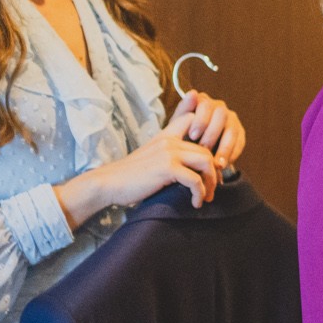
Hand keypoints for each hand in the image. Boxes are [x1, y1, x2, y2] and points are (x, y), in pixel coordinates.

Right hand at [55, 123, 219, 223]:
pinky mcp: (167, 168)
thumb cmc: (129, 177)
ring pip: (206, 162)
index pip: (193, 120)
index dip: (207, 135)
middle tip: (213, 188)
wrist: (108, 184)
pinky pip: (195, 180)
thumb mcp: (151, 159)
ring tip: (206, 197)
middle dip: (214, 171)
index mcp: (166, 136)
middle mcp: (170, 141)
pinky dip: (199, 193)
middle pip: (206, 149)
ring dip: (210, 182)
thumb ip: (169, 157)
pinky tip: (195, 202)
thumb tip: (192, 169)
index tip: (209, 161)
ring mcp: (169, 153)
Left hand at [168, 90, 245, 165]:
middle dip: (212, 133)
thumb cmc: (183, 135)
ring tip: (216, 163)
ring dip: (224, 147)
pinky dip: (231, 154)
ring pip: (231, 130)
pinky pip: (239, 142)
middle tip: (203, 149)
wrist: (192, 150)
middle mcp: (219, 107)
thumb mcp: (178, 125)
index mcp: (203, 102)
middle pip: (221, 115)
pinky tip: (223, 164)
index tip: (192, 136)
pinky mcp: (239, 132)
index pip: (205, 105)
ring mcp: (231, 119)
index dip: (200, 120)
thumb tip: (193, 93)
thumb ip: (183, 111)